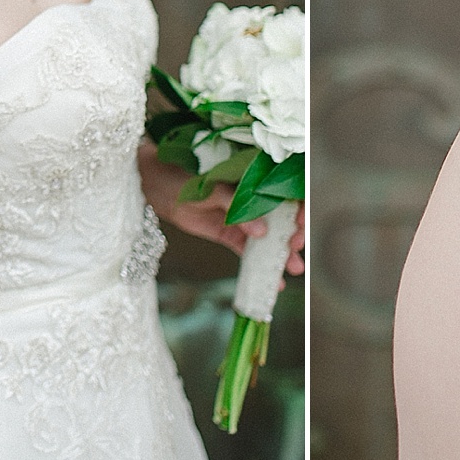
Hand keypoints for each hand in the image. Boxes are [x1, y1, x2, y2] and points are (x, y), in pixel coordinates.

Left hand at [137, 140, 304, 277]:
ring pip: (270, 238)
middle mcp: (256, 199)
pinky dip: (260, 267)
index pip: (288, 190)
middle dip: (294, 233)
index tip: (300, 221)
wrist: (159, 188)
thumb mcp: (211, 188)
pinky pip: (249, 252)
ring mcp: (245, 218)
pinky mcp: (231, 234)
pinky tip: (273, 282)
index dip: (300, 206)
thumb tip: (261, 232)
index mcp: (256, 178)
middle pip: (285, 217)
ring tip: (294, 268)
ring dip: (282, 254)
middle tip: (293, 247)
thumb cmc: (184, 177)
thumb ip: (237, 206)